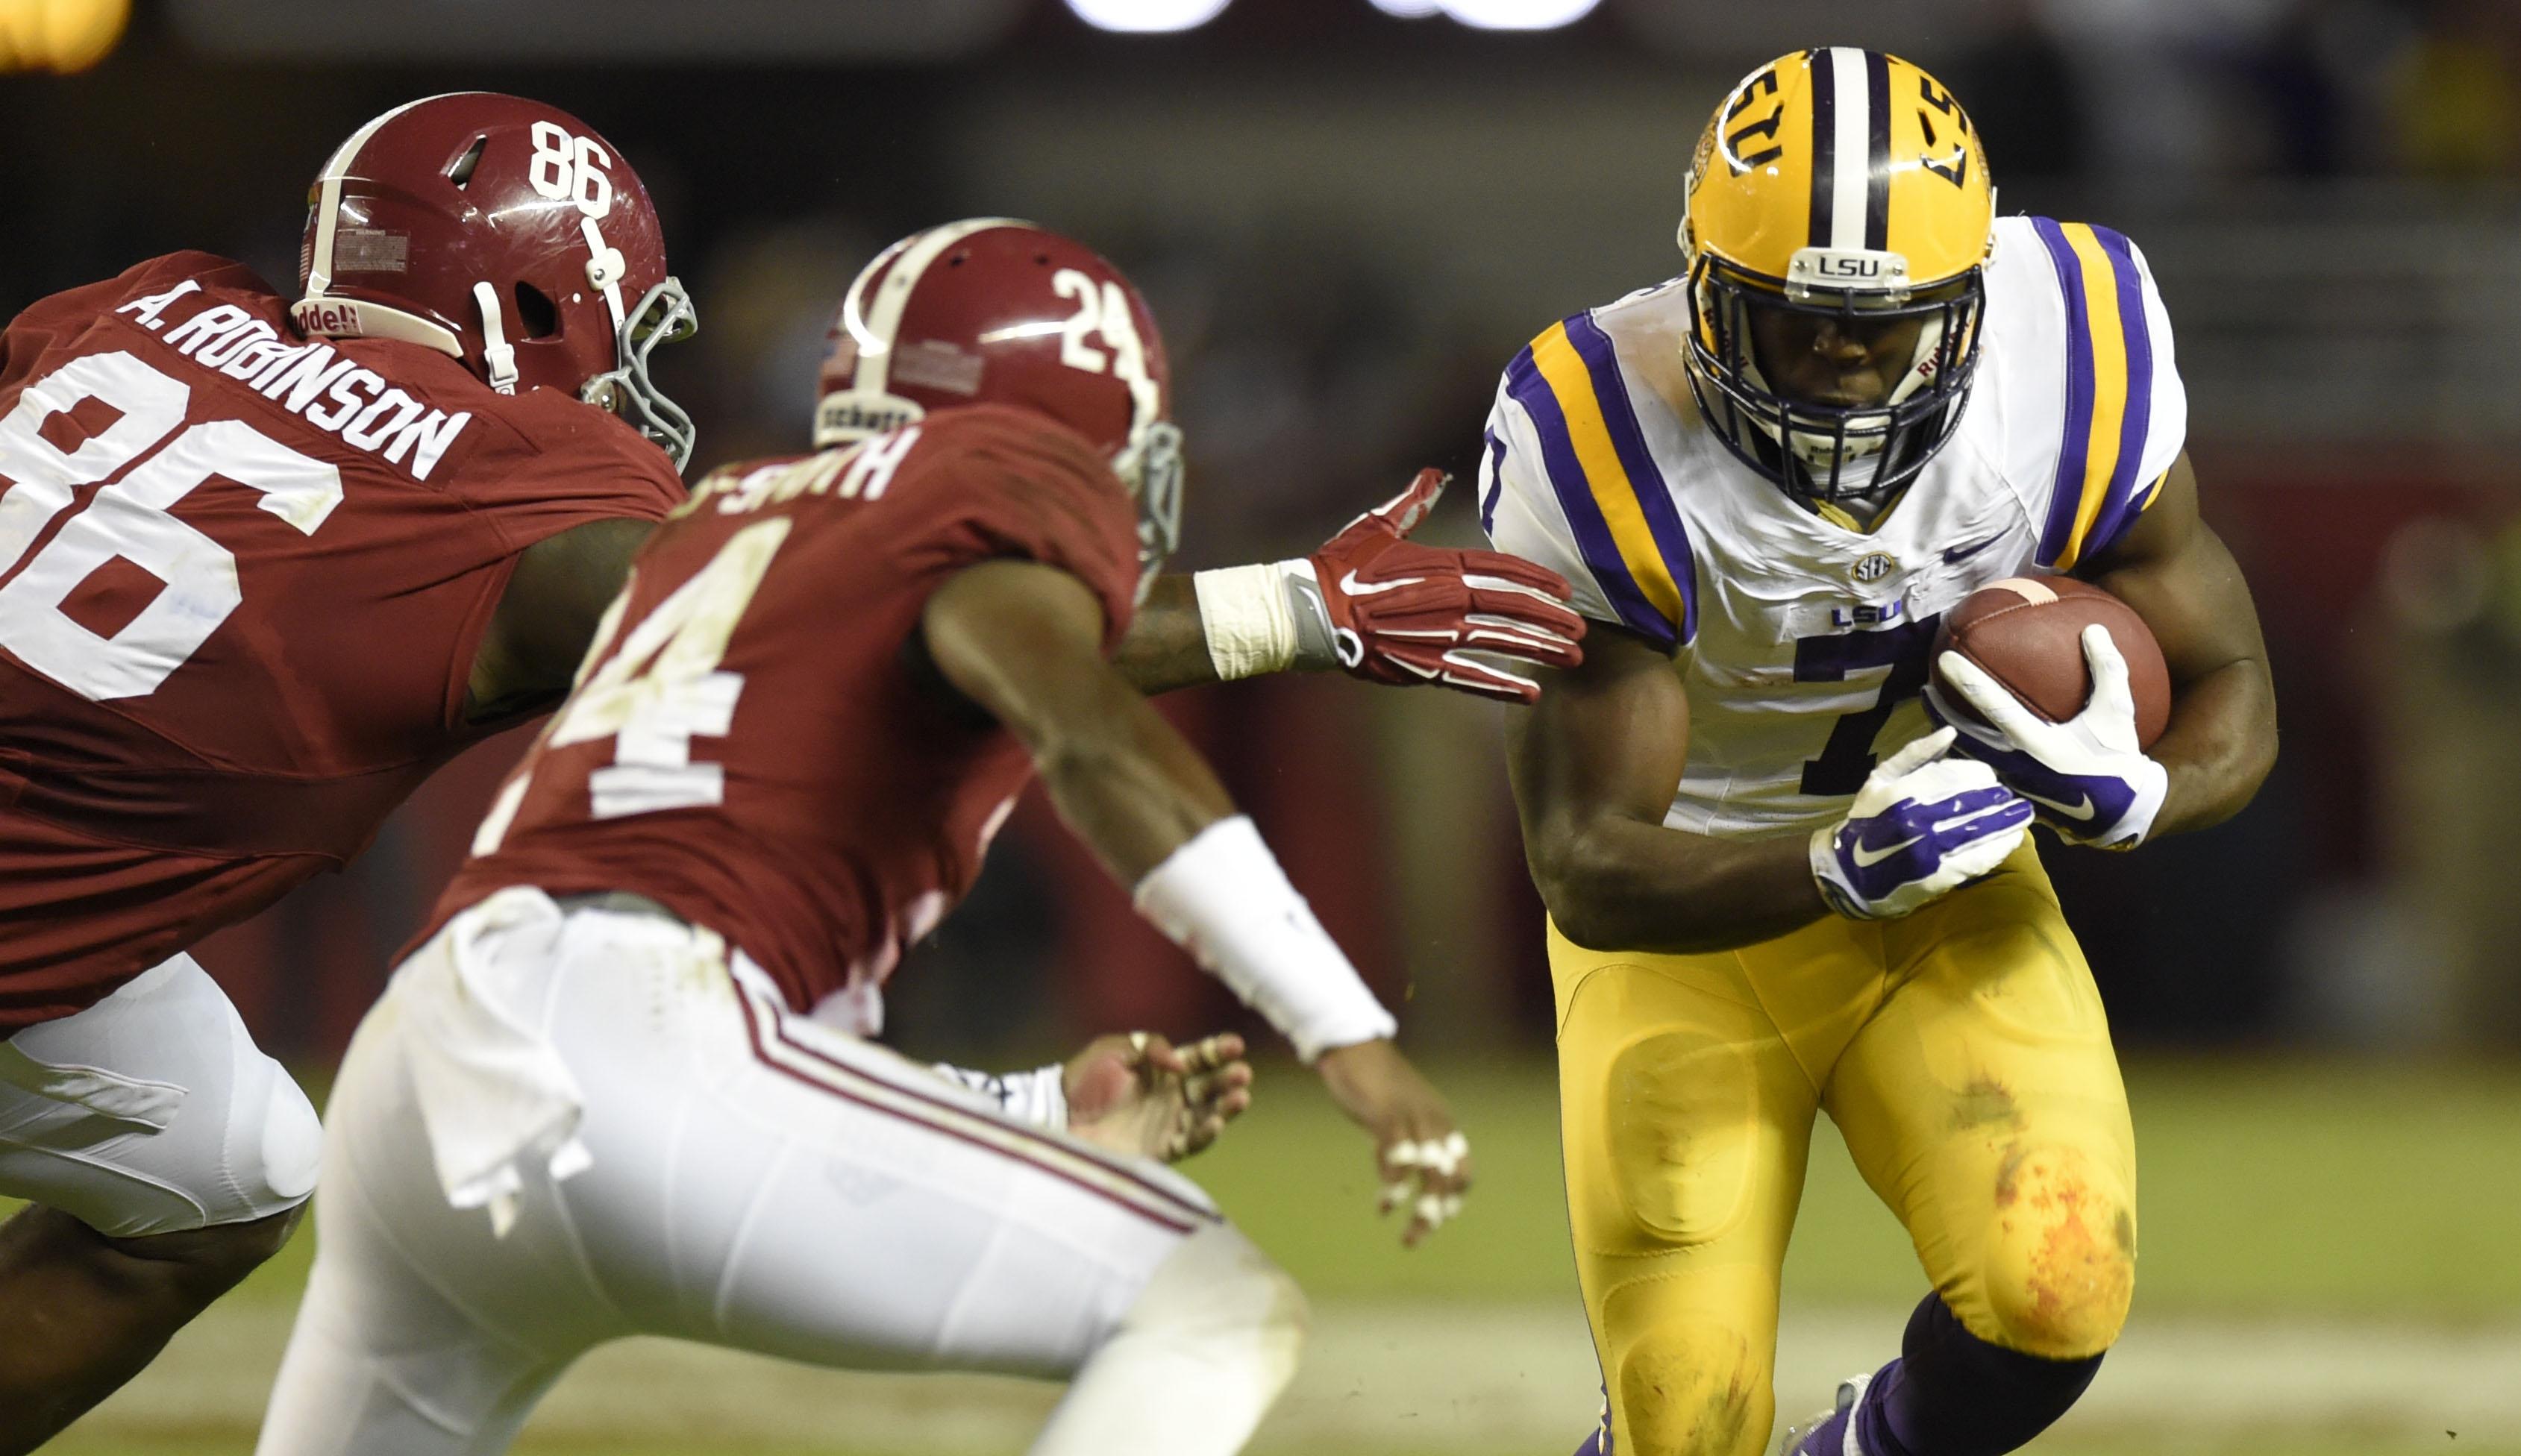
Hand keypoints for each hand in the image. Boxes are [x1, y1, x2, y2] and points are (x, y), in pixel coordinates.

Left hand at [1064, 1031, 1252, 1162]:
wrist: (1056, 1117)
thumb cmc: (1081, 1080)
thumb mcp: (1113, 1049)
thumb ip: (1150, 1047)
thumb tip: (1180, 1063)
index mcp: (1163, 1070)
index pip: (1200, 1059)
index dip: (1218, 1051)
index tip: (1235, 1046)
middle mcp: (1171, 1097)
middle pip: (1210, 1087)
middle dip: (1229, 1078)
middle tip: (1242, 1073)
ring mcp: (1167, 1124)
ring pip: (1207, 1114)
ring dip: (1226, 1107)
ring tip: (1241, 1097)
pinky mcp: (1159, 1150)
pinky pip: (1189, 1143)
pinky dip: (1205, 1134)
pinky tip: (1216, 1123)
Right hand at [1294, 468, 1585, 702]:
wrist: (1311, 611)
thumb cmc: (1341, 566)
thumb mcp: (1378, 524)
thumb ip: (1413, 502)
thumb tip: (1433, 474)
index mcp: (1441, 563)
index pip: (1504, 569)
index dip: (1538, 579)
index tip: (1565, 590)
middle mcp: (1449, 598)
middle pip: (1514, 606)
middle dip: (1551, 617)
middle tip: (1581, 628)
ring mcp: (1439, 634)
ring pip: (1503, 641)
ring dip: (1541, 649)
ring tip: (1572, 657)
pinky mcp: (1423, 665)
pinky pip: (1472, 678)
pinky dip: (1503, 686)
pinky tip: (1532, 693)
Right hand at [1314, 1038, 1469, 1246]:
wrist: (1353, 1047)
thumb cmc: (1375, 1083)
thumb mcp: (1401, 1114)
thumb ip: (1408, 1141)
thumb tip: (1406, 1175)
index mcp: (1441, 1121)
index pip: (1463, 1167)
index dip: (1456, 1196)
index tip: (1442, 1218)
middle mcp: (1434, 1121)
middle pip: (1448, 1177)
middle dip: (1436, 1212)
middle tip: (1417, 1239)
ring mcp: (1413, 1118)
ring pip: (1429, 1173)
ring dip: (1421, 1208)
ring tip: (1409, 1235)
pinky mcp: (1387, 1116)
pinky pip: (1399, 1158)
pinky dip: (1395, 1186)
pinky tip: (1386, 1203)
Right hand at [1810, 726, 2033, 919]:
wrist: (1850, 873)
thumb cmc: (1867, 820)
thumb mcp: (1880, 779)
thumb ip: (1916, 755)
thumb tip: (1950, 734)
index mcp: (1904, 791)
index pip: (1960, 776)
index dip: (1981, 777)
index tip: (1988, 780)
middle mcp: (1920, 818)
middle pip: (1977, 802)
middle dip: (1999, 800)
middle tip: (2011, 799)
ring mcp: (1933, 849)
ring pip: (1984, 830)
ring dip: (2008, 821)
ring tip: (2022, 815)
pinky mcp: (1942, 875)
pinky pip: (1980, 857)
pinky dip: (2001, 847)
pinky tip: (2013, 839)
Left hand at [1927, 625, 2168, 848]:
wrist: (2121, 811)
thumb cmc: (2117, 760)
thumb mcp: (2118, 711)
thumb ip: (2107, 668)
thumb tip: (2094, 628)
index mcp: (2036, 744)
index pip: (1993, 706)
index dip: (1968, 681)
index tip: (1945, 658)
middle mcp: (2015, 765)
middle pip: (1964, 734)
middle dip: (1940, 710)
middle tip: (1924, 686)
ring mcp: (2010, 782)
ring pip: (1967, 754)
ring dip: (1948, 730)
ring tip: (1933, 709)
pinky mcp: (2012, 791)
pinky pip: (1980, 767)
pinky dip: (1965, 749)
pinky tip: (1959, 735)